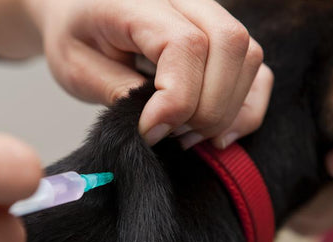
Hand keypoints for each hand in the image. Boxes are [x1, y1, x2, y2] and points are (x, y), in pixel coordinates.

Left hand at [0, 0, 273, 148]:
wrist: (80, 11)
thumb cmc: (75, 35)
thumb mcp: (75, 67)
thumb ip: (118, 92)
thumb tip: (163, 124)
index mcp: (139, 1)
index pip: (184, 44)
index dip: (176, 99)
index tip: (150, 132)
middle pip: (230, 45)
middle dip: (207, 108)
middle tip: (171, 137)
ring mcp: (208, 15)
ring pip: (249, 56)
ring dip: (227, 110)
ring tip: (187, 136)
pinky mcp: (220, 38)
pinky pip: (257, 70)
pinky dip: (246, 107)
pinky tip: (217, 133)